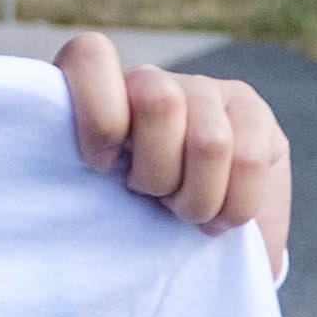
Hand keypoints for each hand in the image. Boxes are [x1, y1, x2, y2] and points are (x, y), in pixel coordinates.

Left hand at [56, 35, 290, 279]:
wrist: (197, 260)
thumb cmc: (129, 233)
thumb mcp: (92, 209)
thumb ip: (69, 180)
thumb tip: (62, 184)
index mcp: (95, 96)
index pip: (90, 56)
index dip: (99, 116)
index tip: (103, 166)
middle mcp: (149, 81)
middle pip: (159, 102)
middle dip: (158, 175)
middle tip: (155, 199)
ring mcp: (206, 91)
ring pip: (209, 141)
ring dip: (197, 200)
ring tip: (187, 213)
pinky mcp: (253, 112)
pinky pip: (249, 160)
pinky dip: (235, 206)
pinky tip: (223, 213)